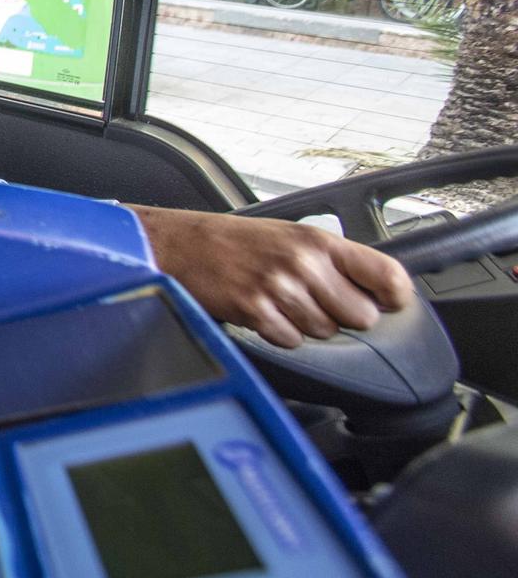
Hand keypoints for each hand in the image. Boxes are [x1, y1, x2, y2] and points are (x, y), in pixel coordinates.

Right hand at [134, 206, 413, 348]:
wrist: (182, 244)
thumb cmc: (236, 242)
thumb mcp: (290, 236)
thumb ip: (333, 262)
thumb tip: (375, 294)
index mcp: (319, 241)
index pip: (387, 275)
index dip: (394, 297)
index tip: (387, 302)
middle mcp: (304, 262)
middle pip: (361, 316)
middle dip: (341, 316)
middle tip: (314, 301)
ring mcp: (280, 287)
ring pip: (326, 332)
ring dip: (306, 325)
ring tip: (280, 302)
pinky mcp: (256, 310)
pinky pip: (292, 341)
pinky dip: (279, 333)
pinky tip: (263, 312)